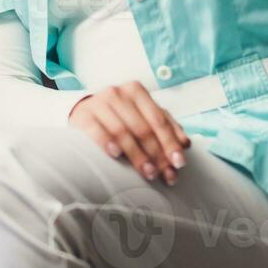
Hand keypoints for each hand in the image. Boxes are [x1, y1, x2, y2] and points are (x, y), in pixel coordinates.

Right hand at [67, 82, 191, 184]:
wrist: (84, 111)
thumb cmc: (120, 116)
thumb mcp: (142, 115)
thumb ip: (165, 126)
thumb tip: (185, 144)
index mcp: (136, 91)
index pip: (158, 120)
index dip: (170, 143)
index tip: (179, 163)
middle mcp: (118, 93)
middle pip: (142, 128)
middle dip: (157, 155)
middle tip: (165, 175)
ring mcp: (99, 104)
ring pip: (123, 132)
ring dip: (137, 155)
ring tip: (148, 173)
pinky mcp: (83, 116)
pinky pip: (96, 130)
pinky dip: (107, 143)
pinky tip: (116, 155)